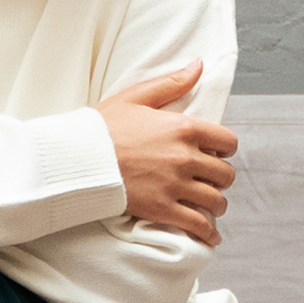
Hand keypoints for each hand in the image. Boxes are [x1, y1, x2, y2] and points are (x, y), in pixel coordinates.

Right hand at [93, 61, 237, 247]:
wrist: (75, 159)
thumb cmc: (101, 127)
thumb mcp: (135, 97)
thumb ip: (171, 83)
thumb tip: (199, 66)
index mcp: (184, 128)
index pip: (228, 142)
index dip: (223, 149)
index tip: (214, 154)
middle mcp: (186, 158)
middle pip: (225, 174)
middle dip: (219, 178)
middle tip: (208, 180)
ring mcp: (175, 186)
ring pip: (216, 201)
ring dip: (215, 204)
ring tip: (208, 206)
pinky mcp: (163, 209)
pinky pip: (198, 225)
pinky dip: (208, 234)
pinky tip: (209, 237)